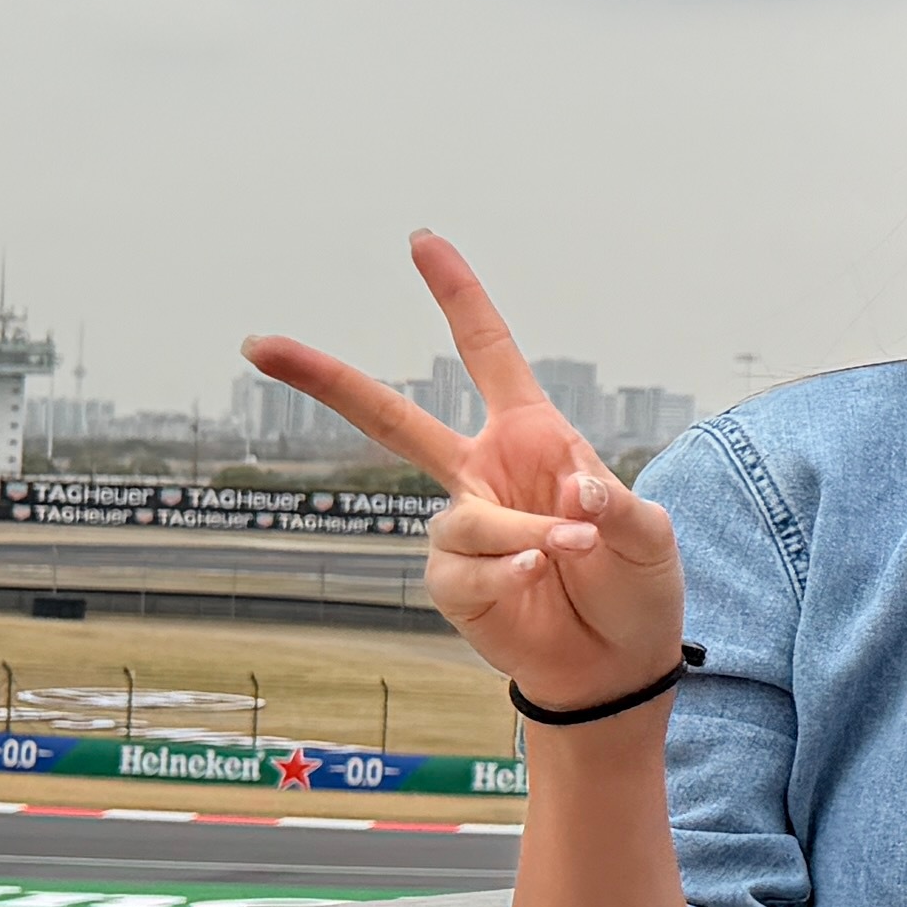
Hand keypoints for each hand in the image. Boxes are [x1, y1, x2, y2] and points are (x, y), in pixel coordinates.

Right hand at [244, 234, 684, 716]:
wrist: (617, 666)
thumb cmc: (635, 585)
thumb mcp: (650, 534)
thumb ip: (617, 505)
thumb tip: (572, 489)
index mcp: (532, 437)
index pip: (487, 353)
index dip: (457, 296)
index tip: (421, 240)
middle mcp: (483, 473)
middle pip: (390, 419)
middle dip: (324, 380)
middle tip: (256, 344)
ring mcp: (462, 528)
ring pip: (460, 517)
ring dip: (518, 532)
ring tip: (568, 550)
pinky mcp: (450, 583)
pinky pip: (458, 568)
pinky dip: (501, 571)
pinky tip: (534, 578)